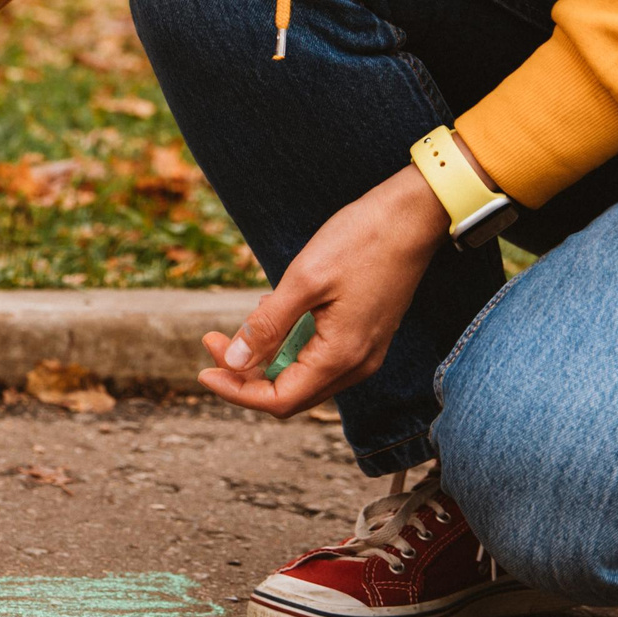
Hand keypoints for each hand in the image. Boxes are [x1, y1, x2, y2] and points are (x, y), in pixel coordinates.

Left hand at [197, 163, 451, 417]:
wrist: (413, 216)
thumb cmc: (361, 241)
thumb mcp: (304, 280)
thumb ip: (267, 326)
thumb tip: (234, 363)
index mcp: (341, 356)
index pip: (279, 400)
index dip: (237, 390)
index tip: (204, 369)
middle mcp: (356, 365)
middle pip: (290, 394)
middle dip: (245, 374)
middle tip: (213, 341)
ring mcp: (365, 352)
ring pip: (303, 377)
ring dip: (265, 360)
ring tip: (240, 326)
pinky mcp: (366, 335)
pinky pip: (319, 357)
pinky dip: (288, 345)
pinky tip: (274, 312)